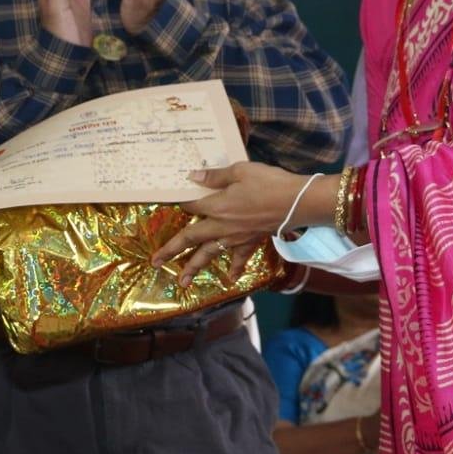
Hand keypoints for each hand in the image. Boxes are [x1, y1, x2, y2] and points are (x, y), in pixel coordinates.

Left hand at [152, 162, 310, 282]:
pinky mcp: (251, 242)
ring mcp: (236, 237)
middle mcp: (221, 226)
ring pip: (210, 254)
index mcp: (216, 206)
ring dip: (194, 268)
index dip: (180, 202)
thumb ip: (215, 176)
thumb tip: (192, 176)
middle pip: (191, 239)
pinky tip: (231, 279)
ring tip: (182, 282)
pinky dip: (234, 268)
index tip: (171, 200)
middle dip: (171, 250)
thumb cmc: (269, 182)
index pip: (190, 206)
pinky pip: (239, 258)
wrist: (297, 202)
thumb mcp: (240, 171)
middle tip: (155, 262)